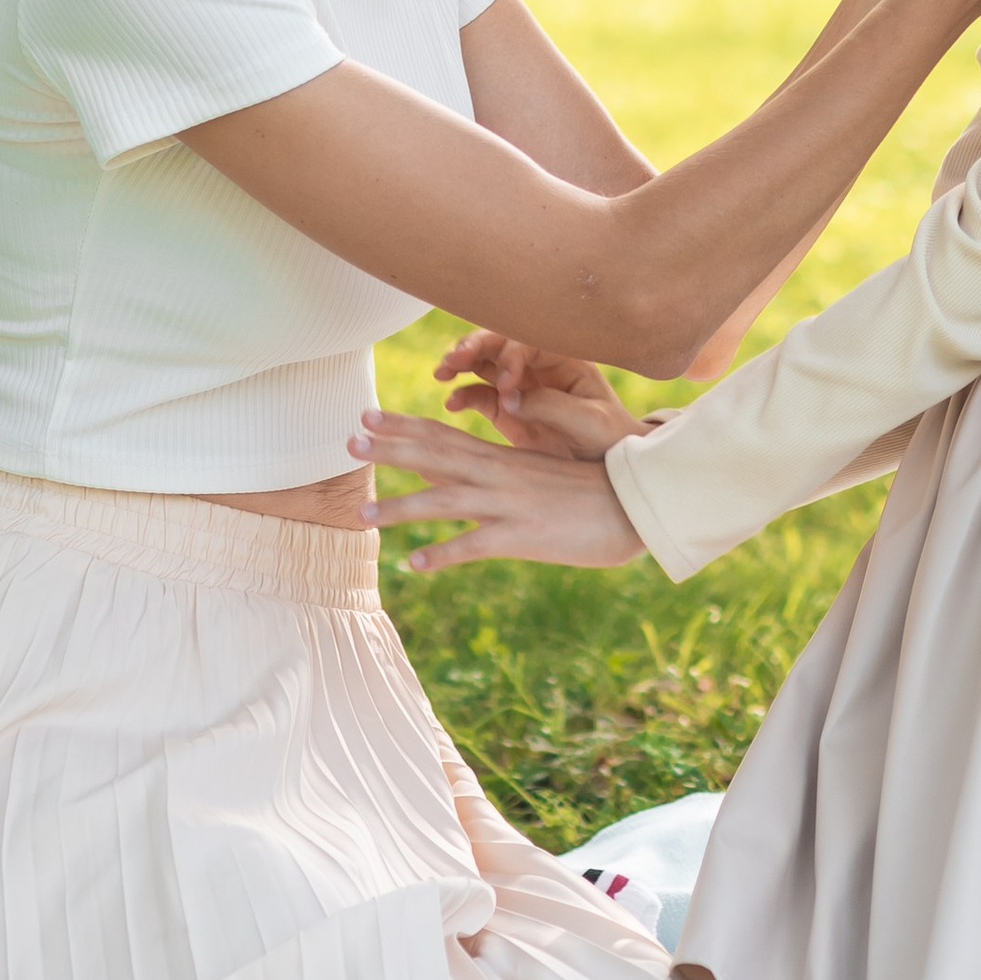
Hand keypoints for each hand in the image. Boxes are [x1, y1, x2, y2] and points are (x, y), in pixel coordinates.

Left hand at [351, 411, 643, 572]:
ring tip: (363, 515)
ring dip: (402, 507)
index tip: (365, 416)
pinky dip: (444, 553)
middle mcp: (499, 475)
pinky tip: (414, 563)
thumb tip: (446, 474)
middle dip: (390, 449)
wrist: (633, 505)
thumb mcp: (536, 473)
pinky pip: (476, 546)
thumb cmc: (586, 490)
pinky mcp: (523, 537)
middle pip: (436, 457)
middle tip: (347, 440)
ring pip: (445, 502)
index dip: (402, 426)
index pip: (442, 436)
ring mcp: (509, 505)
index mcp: (502, 458)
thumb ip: (491, 473)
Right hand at [429, 331, 634, 460]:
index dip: (511, 356)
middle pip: (500, 343)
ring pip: (484, 364)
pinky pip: (479, 396)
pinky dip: (463, 395)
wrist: (610, 468)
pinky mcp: (506, 411)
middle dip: (475, 346)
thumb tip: (509, 397)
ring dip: (461, 363)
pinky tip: (451, 402)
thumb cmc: (608, 437)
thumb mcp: (589, 421)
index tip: (506, 384)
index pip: (528, 342)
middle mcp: (538, 365)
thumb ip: (552, 406)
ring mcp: (520, 386)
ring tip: (443, 372)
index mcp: (564, 357)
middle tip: (454, 359)